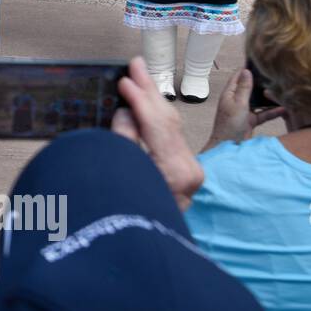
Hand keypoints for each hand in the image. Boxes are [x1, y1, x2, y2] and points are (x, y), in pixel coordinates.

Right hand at [111, 56, 202, 208]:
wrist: (145, 247)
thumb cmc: (126, 213)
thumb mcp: (120, 174)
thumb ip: (124, 141)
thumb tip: (125, 113)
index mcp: (176, 172)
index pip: (157, 126)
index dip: (139, 100)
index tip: (124, 80)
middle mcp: (189, 170)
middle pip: (168, 121)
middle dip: (150, 91)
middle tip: (136, 63)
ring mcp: (190, 172)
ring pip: (172, 127)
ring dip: (154, 100)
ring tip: (140, 75)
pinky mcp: (184, 173)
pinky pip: (170, 137)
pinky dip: (157, 118)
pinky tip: (148, 103)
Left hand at [205, 67, 285, 148]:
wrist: (229, 146)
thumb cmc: (230, 124)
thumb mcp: (239, 104)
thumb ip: (244, 88)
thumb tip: (246, 70)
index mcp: (229, 94)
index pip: (238, 76)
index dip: (247, 68)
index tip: (259, 60)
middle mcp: (236, 100)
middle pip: (250, 87)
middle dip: (261, 82)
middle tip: (276, 73)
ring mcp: (244, 110)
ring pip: (258, 100)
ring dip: (268, 97)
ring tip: (282, 89)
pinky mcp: (251, 120)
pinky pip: (263, 113)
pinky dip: (272, 111)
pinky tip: (284, 108)